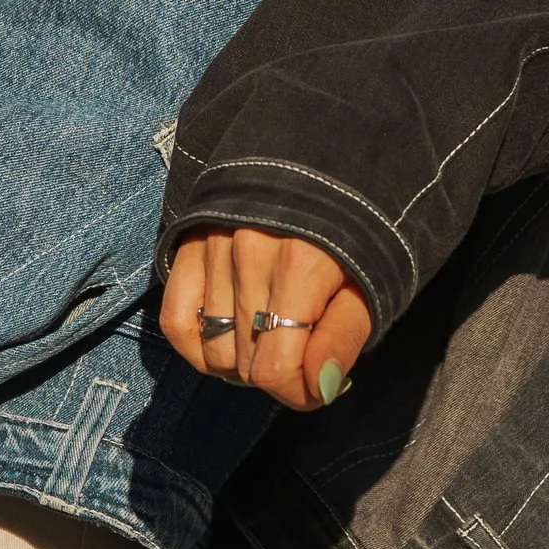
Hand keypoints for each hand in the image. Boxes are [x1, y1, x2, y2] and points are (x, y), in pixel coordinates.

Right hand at [159, 228, 373, 413]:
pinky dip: (197, 347)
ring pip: (214, 349)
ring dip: (244, 361)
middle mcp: (249, 256)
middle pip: (246, 364)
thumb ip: (344, 336)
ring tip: (273, 338)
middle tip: (304, 352)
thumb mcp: (371, 280)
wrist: (325, 155)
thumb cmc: (359, 225)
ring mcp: (214, 247)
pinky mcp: (191, 242)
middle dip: (279, 373)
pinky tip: (227, 343)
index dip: (299, 394)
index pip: (275, 369)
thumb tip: (319, 387)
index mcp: (301, 266)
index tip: (317, 388)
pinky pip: (177, 320)